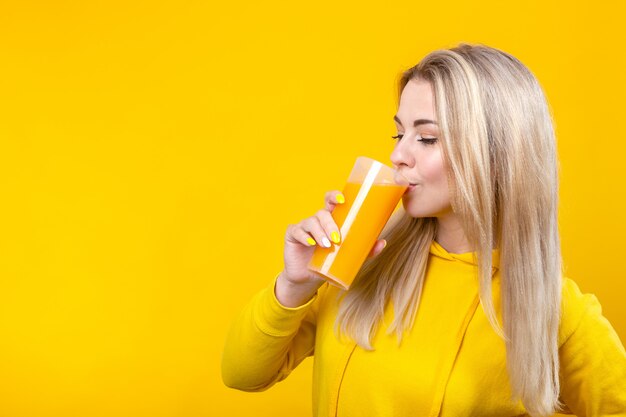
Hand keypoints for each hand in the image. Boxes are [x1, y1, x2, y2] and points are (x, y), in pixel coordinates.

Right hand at [275, 190, 386, 306]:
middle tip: (337, 238)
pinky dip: (303, 236)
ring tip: (327, 245)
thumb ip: (365, 250)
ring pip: (311, 222)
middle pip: (322, 212)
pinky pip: (296, 231)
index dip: (335, 196)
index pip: (331, 201)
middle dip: (330, 223)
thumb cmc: (329, 262)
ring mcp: (303, 226)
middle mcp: (317, 220)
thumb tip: (383, 242)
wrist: (308, 278)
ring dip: (320, 232)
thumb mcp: (348, 256)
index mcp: (331, 219)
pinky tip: (310, 243)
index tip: (342, 199)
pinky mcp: (292, 235)